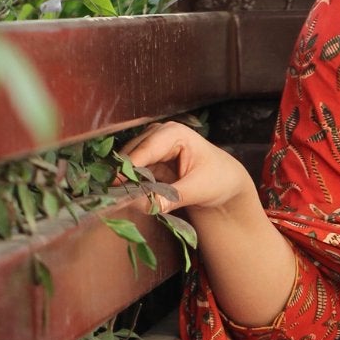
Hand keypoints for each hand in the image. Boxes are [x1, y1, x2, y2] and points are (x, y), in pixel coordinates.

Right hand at [115, 121, 254, 225]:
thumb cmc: (218, 180)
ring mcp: (152, 145)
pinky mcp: (149, 160)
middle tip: (115, 198)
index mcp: (173, 133)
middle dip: (123, 175)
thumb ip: (171, 197)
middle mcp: (158, 134)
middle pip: (131, 154)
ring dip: (125, 181)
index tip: (113, 185)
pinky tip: (127, 198)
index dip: (127, 168)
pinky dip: (130, 185)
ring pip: (129, 164)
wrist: (226, 182)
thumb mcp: (198, 189)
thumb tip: (145, 206)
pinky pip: (133, 173)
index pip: (145, 150)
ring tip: (120, 200)